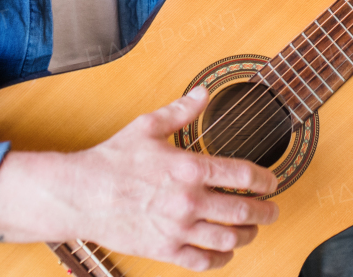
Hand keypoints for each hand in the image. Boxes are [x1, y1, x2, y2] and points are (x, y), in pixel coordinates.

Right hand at [0, 86, 279, 270]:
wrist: (79, 194)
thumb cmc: (111, 160)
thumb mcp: (147, 126)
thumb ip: (181, 111)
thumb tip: (203, 93)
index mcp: (188, 169)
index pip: (241, 175)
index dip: (265, 180)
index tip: (272, 182)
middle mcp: (188, 202)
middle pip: (242, 211)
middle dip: (265, 212)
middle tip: (272, 210)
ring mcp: (177, 229)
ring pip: (227, 239)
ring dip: (247, 236)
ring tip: (252, 230)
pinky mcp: (164, 250)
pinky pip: (202, 261)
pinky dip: (220, 259)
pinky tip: (225, 253)